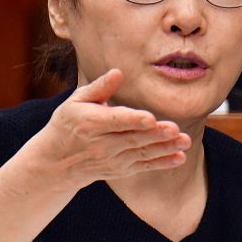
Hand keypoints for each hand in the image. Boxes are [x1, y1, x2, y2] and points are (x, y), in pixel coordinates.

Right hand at [28, 69, 189, 190]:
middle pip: (133, 138)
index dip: (133, 120)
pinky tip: (180, 157)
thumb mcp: (77, 101)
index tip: (150, 118)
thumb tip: (118, 72)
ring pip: (142, 153)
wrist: (56, 162)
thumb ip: (100, 87)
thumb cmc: (69, 123)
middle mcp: (102, 144)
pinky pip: (144, 166)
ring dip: (165, 148)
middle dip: (155, 134)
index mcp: (90, 123)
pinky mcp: (121, 169)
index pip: (115, 121)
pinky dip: (163, 163)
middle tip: (175, 129)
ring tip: (185, 141)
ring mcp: (112, 160)